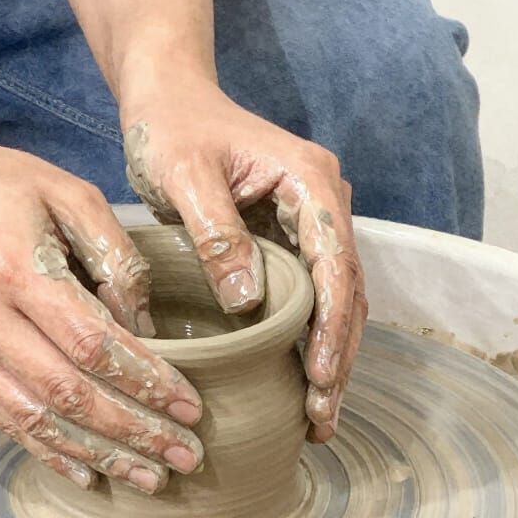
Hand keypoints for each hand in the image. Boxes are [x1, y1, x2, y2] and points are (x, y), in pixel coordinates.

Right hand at [0, 127, 203, 493]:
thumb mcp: (66, 192)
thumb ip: (114, 253)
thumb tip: (146, 325)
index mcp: (16, 269)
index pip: (94, 344)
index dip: (146, 382)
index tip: (190, 407)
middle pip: (70, 394)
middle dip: (135, 431)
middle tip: (186, 456)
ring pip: (38, 419)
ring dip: (100, 454)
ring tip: (150, 478)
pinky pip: (5, 420)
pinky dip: (50, 451)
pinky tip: (90, 472)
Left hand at [120, 79, 366, 441]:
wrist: (169, 98)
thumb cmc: (173, 129)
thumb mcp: (186, 176)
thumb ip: (217, 235)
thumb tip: (249, 302)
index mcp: (308, 181)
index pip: (335, 264)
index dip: (330, 327)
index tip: (319, 378)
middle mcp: (323, 202)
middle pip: (347, 291)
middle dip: (337, 358)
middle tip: (322, 419)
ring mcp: (310, 221)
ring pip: (336, 300)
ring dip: (330, 358)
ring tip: (319, 418)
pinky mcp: (289, 238)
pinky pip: (311, 295)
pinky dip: (310, 340)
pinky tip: (301, 382)